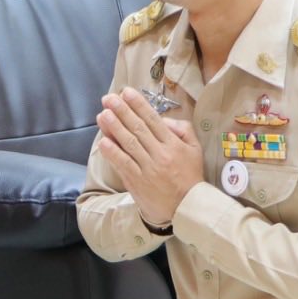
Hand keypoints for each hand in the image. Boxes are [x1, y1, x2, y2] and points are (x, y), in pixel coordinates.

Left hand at [94, 88, 206, 227]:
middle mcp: (160, 154)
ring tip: (103, 114)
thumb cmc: (190, 175)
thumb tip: (165, 118)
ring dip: (114, 128)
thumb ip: (183, 129)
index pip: (153, 120)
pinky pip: (124, 164)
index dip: (138, 105)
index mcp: (173, 144)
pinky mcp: (138, 182)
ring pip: (129, 144)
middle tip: (108, 98)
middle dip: (122, 111)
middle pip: (138, 129)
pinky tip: (103, 141)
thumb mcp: (194, 149)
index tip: (126, 92)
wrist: (187, 206)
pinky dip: (113, 153)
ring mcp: (148, 169)